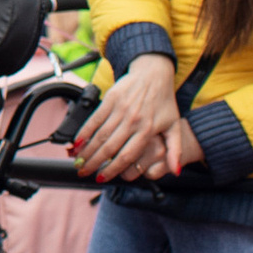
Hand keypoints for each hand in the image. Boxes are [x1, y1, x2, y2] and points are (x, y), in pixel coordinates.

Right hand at [73, 55, 187, 182]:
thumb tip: (176, 171)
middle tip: (84, 173)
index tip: (102, 178)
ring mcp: (121, 109)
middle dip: (94, 163)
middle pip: (109, 147)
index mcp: (148, 130)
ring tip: (78, 161)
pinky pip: (94, 119)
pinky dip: (84, 132)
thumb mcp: (174, 126)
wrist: (154, 73)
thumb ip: (175, 150)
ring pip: (99, 135)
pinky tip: (77, 142)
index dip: (112, 169)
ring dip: (86, 150)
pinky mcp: (110, 99)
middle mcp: (133, 120)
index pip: (127, 155)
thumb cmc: (163, 101)